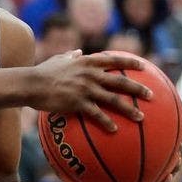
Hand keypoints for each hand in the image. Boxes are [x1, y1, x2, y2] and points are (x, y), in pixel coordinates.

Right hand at [28, 50, 150, 131]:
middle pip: (120, 81)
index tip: (143, 66)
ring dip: (129, 109)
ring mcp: (84, 89)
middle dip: (138, 88)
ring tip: (141, 117)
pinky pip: (97, 114)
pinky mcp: (77, 103)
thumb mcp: (57, 59)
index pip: (113, 60)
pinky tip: (115, 130)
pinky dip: (107, 122)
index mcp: (86, 62)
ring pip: (113, 99)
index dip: (129, 63)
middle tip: (151, 96)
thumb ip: (70, 56)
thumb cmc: (42, 71)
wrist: (30, 84)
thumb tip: (78, 52)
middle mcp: (89, 74)